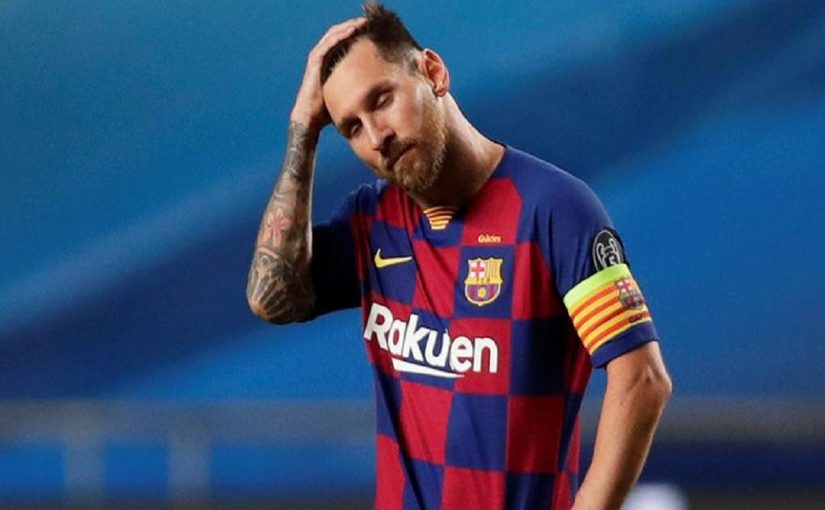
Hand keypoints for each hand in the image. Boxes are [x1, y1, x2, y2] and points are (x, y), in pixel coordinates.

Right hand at [290, 17, 366, 133]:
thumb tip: (378, 98)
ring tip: (362, 23)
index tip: (370, 31)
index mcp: (329, 63)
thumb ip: (357, 92)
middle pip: (338, 35)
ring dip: (348, 27)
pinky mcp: (315, 62)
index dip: (355, 35)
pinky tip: (351, 31)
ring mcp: (317, 59)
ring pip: (333, 36)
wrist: (310, 119)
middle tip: (368, 23)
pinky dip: (339, 36)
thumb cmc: (328, 112)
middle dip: (353, 27)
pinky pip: (328, 44)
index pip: (342, 43)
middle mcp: (322, 58)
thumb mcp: (347, 97)